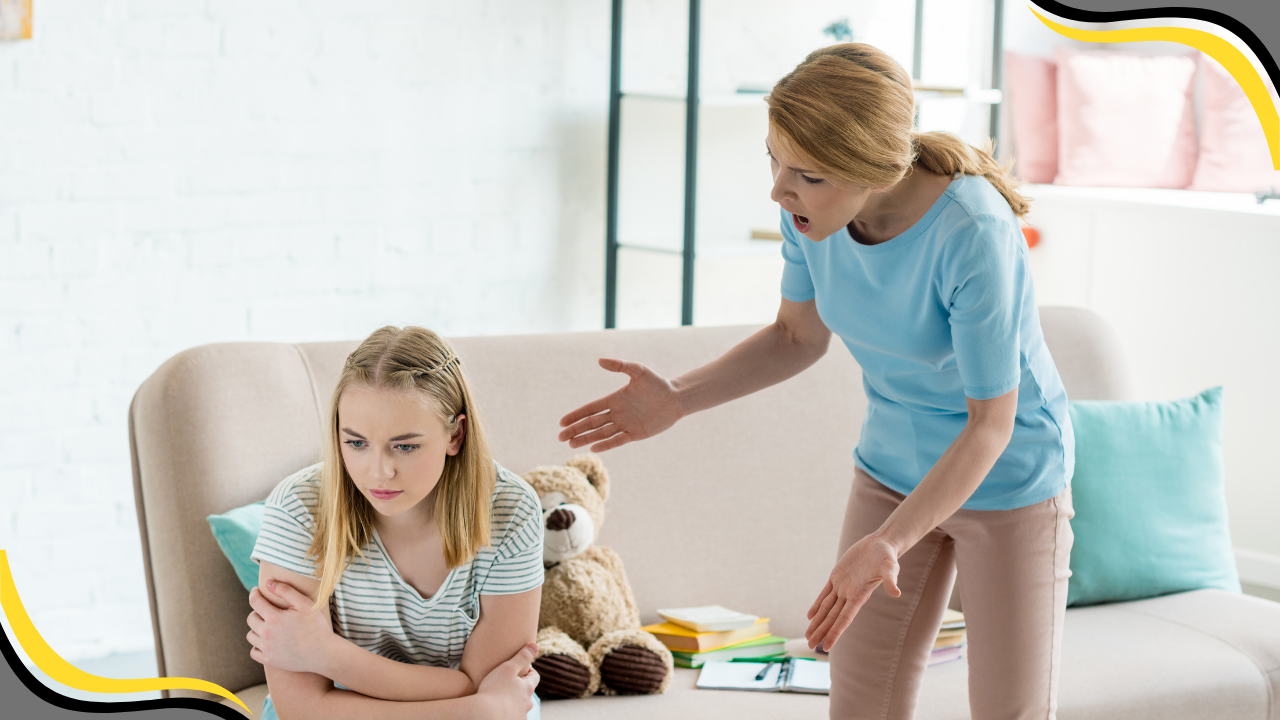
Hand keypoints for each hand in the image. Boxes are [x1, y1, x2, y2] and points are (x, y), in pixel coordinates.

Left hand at [246, 581, 335, 674]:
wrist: (323, 654)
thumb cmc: (317, 627)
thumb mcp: (305, 604)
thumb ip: (286, 591)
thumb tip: (268, 583)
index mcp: (274, 618)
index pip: (255, 602)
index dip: (254, 594)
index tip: (256, 591)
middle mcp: (266, 634)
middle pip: (251, 619)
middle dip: (257, 612)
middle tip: (267, 611)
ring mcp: (267, 649)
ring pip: (250, 635)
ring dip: (257, 629)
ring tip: (268, 627)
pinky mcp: (269, 660)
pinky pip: (253, 652)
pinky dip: (257, 646)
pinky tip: (267, 642)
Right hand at [476, 643, 539, 719]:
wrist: (483, 715)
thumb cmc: (494, 690)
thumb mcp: (508, 668)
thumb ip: (522, 657)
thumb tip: (535, 645)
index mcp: (528, 688)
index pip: (534, 676)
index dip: (528, 670)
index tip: (520, 667)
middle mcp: (527, 703)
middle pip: (527, 692)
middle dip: (521, 687)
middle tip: (509, 682)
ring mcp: (520, 715)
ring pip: (520, 705)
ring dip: (514, 701)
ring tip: (502, 697)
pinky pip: (512, 716)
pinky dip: (508, 712)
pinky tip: (498, 709)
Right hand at [557, 358, 682, 451]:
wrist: (676, 398)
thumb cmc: (657, 383)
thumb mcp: (638, 371)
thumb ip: (620, 365)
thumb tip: (599, 360)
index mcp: (614, 399)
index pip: (590, 409)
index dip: (576, 415)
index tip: (562, 422)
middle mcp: (617, 413)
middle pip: (591, 423)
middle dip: (576, 430)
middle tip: (561, 437)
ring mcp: (626, 425)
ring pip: (601, 433)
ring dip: (586, 439)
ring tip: (571, 444)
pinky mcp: (636, 434)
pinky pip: (618, 440)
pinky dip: (606, 445)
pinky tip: (593, 448)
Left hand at [805, 534, 901, 651]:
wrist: (880, 544)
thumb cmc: (887, 556)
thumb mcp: (889, 567)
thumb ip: (890, 579)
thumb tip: (896, 592)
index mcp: (859, 596)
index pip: (844, 619)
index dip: (834, 632)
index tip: (826, 646)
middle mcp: (849, 595)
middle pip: (832, 618)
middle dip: (821, 632)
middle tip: (810, 645)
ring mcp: (842, 586)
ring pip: (826, 608)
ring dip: (817, 622)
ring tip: (808, 635)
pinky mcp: (837, 576)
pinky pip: (824, 593)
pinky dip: (817, 604)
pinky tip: (810, 615)